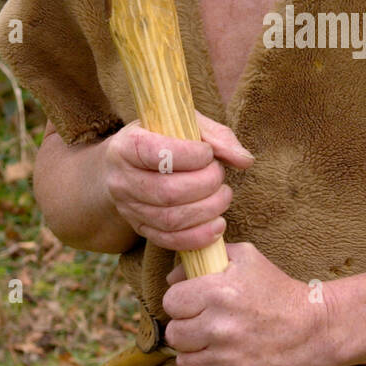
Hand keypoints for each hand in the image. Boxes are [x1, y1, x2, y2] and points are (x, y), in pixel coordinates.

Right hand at [102, 112, 253, 251]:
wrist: (130, 163)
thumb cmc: (164, 138)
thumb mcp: (184, 124)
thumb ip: (216, 136)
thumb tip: (244, 160)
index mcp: (126, 146)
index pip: (157, 154)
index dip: (191, 155)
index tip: (208, 153)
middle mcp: (121, 179)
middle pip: (167, 192)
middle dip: (206, 185)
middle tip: (219, 175)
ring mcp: (129, 208)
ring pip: (171, 219)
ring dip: (208, 210)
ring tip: (223, 196)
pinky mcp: (140, 228)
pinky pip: (169, 241)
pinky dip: (198, 237)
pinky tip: (218, 225)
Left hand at [161, 241, 332, 365]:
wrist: (315, 330)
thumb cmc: (278, 292)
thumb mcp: (246, 259)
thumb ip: (206, 259)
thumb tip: (171, 279)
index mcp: (218, 292)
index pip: (170, 302)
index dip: (183, 304)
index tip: (199, 307)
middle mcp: (220, 327)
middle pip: (174, 334)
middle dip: (189, 331)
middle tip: (211, 329)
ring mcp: (228, 360)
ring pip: (184, 363)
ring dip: (198, 357)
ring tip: (221, 349)